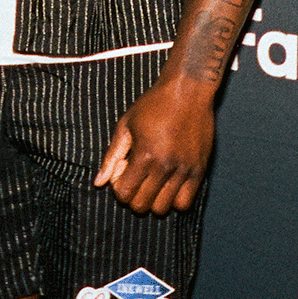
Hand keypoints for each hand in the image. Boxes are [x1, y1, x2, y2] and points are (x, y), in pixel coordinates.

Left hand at [94, 75, 213, 213]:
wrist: (188, 90)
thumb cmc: (153, 104)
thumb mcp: (126, 125)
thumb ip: (111, 156)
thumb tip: (98, 183)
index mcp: (144, 155)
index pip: (124, 194)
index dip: (119, 186)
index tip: (124, 169)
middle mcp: (165, 166)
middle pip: (142, 206)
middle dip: (133, 195)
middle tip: (137, 175)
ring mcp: (184, 170)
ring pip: (163, 208)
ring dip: (153, 199)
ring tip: (153, 179)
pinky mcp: (199, 170)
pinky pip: (185, 203)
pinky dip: (174, 200)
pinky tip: (169, 182)